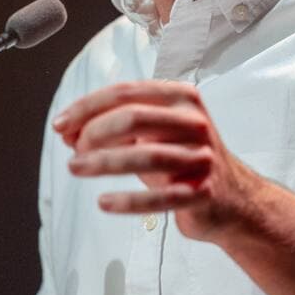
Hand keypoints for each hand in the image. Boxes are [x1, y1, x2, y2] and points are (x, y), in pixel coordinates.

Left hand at [52, 80, 261, 241]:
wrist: (234, 199)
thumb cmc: (184, 160)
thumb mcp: (152, 136)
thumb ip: (114, 128)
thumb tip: (67, 130)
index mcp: (180, 97)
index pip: (125, 93)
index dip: (86, 107)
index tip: (60, 123)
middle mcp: (193, 121)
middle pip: (133, 118)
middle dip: (93, 132)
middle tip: (73, 150)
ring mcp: (202, 156)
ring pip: (145, 155)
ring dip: (102, 163)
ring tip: (76, 168)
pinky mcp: (204, 191)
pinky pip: (160, 197)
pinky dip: (127, 201)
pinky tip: (104, 202)